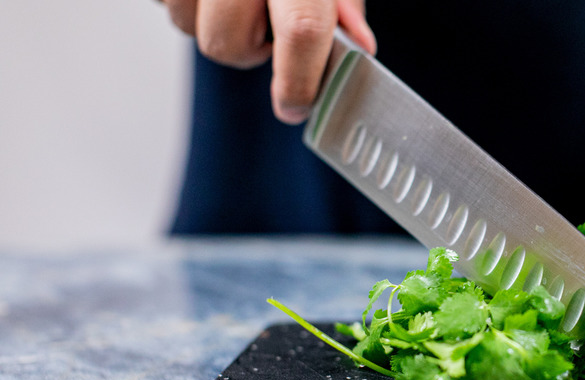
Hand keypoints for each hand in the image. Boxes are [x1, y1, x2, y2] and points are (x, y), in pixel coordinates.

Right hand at [162, 0, 374, 123]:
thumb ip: (342, 0)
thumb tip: (358, 46)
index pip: (302, 31)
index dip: (300, 80)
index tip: (295, 105)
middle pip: (227, 43)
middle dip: (250, 48)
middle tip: (268, 20)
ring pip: (188, 26)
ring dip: (216, 21)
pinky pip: (165, 3)